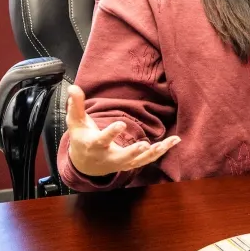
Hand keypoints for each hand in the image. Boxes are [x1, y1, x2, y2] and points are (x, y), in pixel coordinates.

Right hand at [65, 85, 179, 176]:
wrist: (86, 164)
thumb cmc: (82, 139)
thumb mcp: (76, 123)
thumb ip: (76, 105)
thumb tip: (74, 87)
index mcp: (95, 145)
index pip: (103, 139)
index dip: (112, 132)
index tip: (121, 124)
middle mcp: (109, 156)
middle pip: (122, 157)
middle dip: (133, 152)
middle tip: (144, 145)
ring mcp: (122, 162)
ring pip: (139, 160)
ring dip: (154, 153)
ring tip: (167, 143)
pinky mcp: (132, 163)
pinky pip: (149, 159)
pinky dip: (162, 151)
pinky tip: (175, 140)